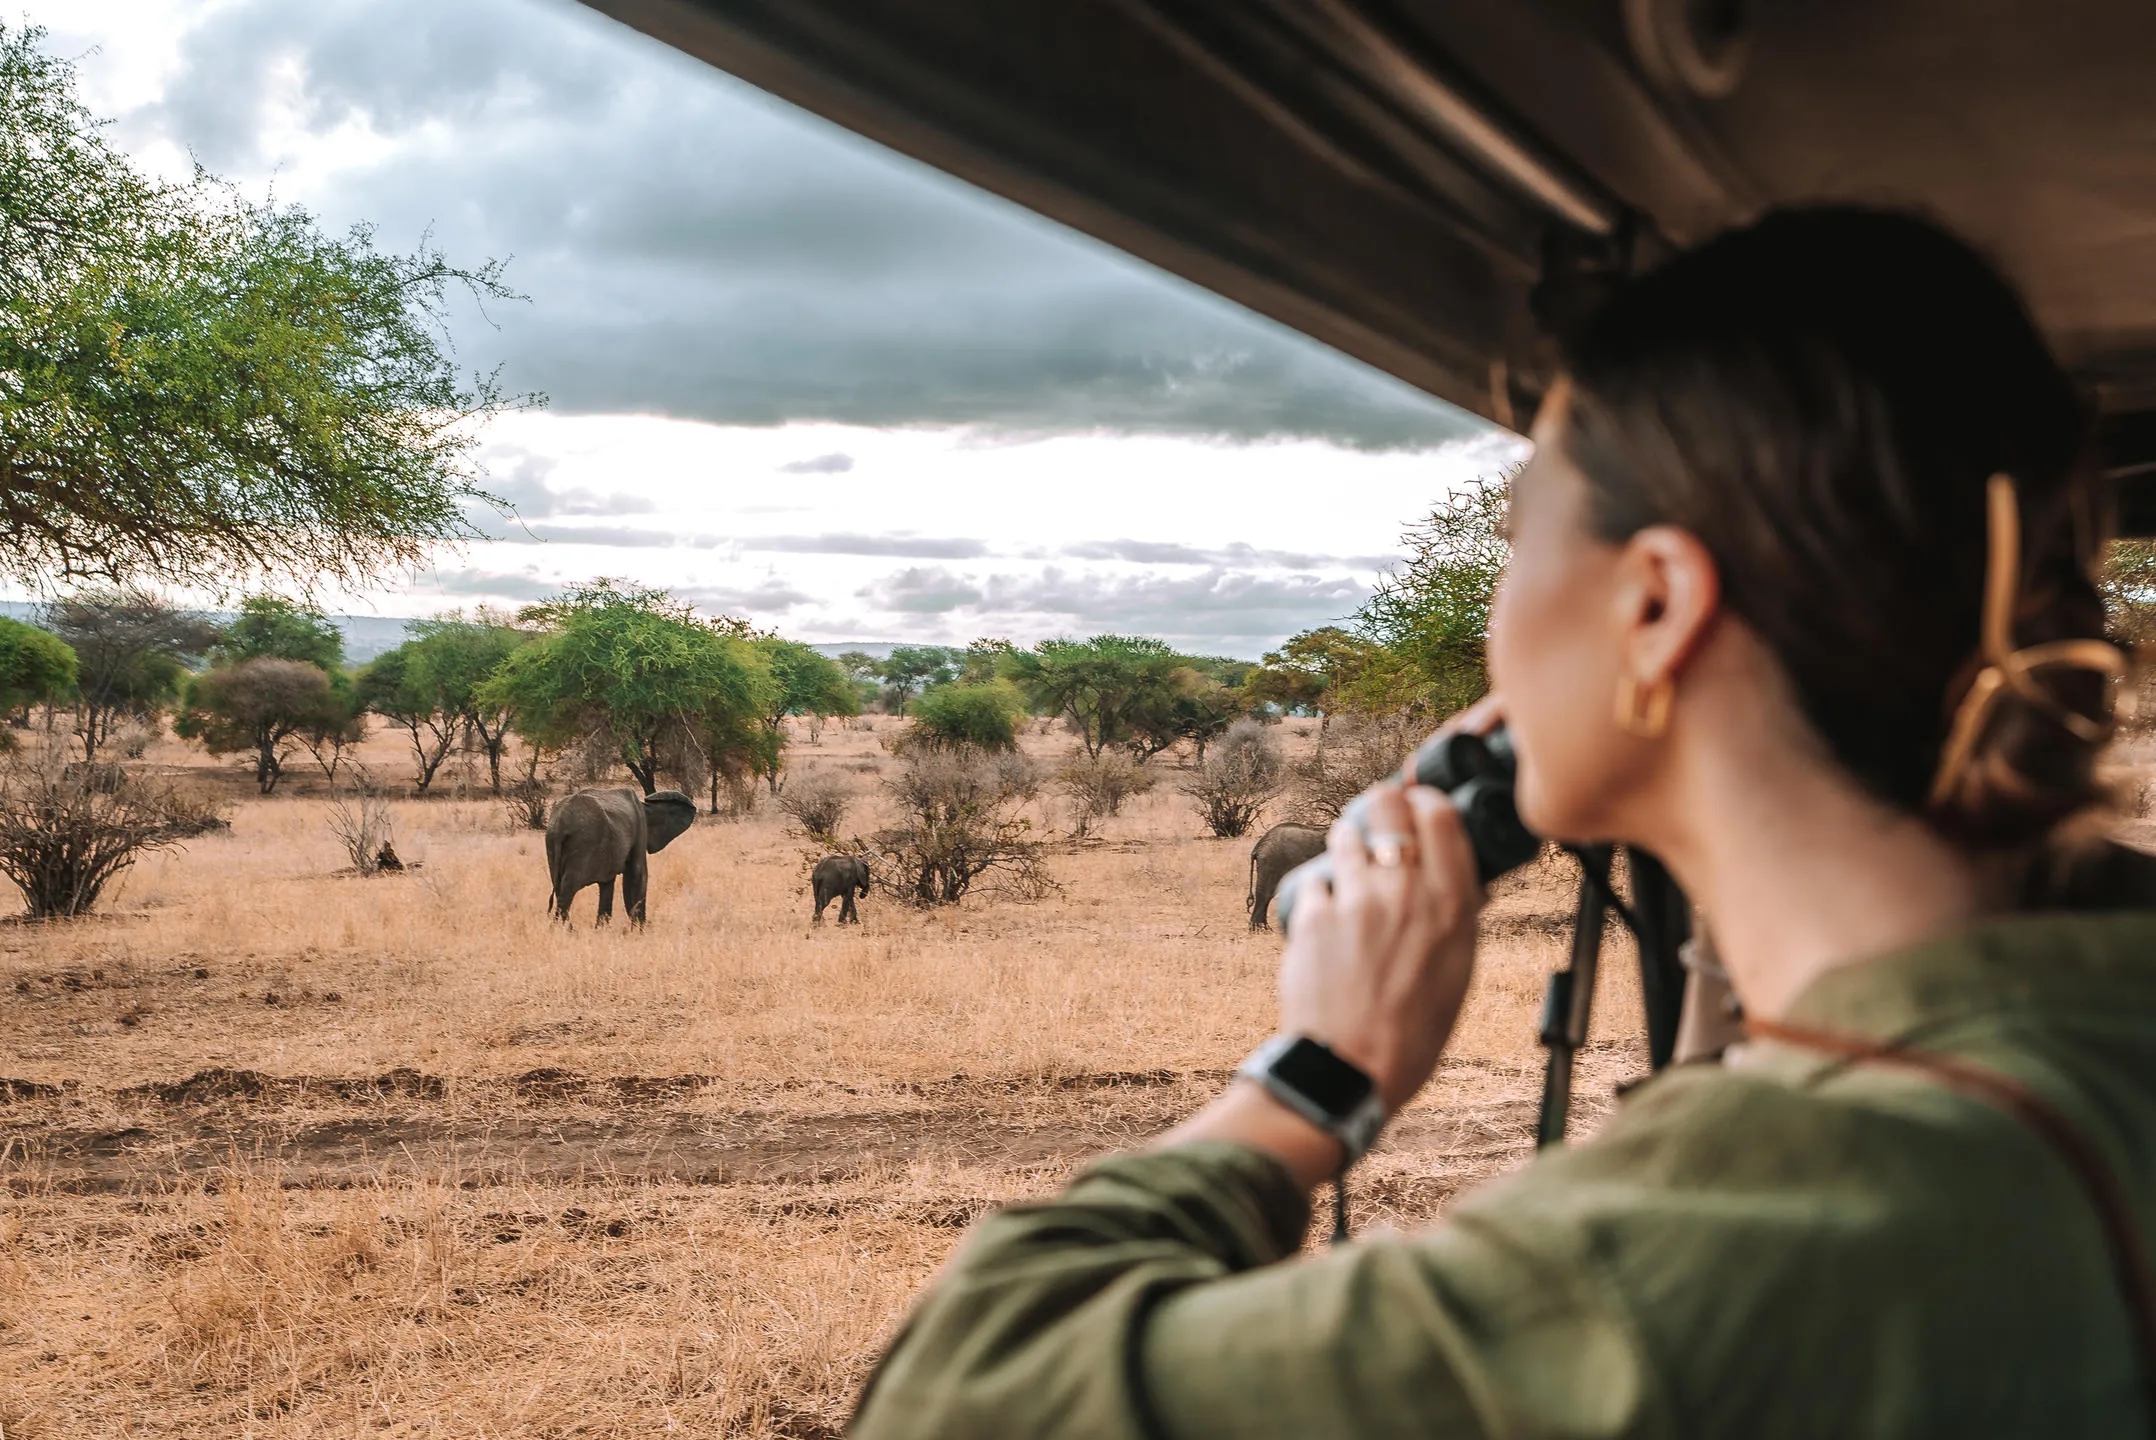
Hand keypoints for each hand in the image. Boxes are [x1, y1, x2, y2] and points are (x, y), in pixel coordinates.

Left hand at [1277, 780, 1483, 1112]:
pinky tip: (1327, 913)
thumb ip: (1456, 919)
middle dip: (1382, 805)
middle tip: (1379, 819)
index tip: (1418, 803)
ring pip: (1346, 835)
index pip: (1441, 816)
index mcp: (1452, 907)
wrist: (1351, 1069)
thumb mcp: (1459, 973)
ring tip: (1350, 866)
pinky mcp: (1312, 916)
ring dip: (1348, 843)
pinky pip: (1314, 882)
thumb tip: (1458, 883)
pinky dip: (1321, 892)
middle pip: (1389, 806)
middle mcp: (1405, 893)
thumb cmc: (1412, 1032)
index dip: (1426, 800)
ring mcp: (1355, 900)